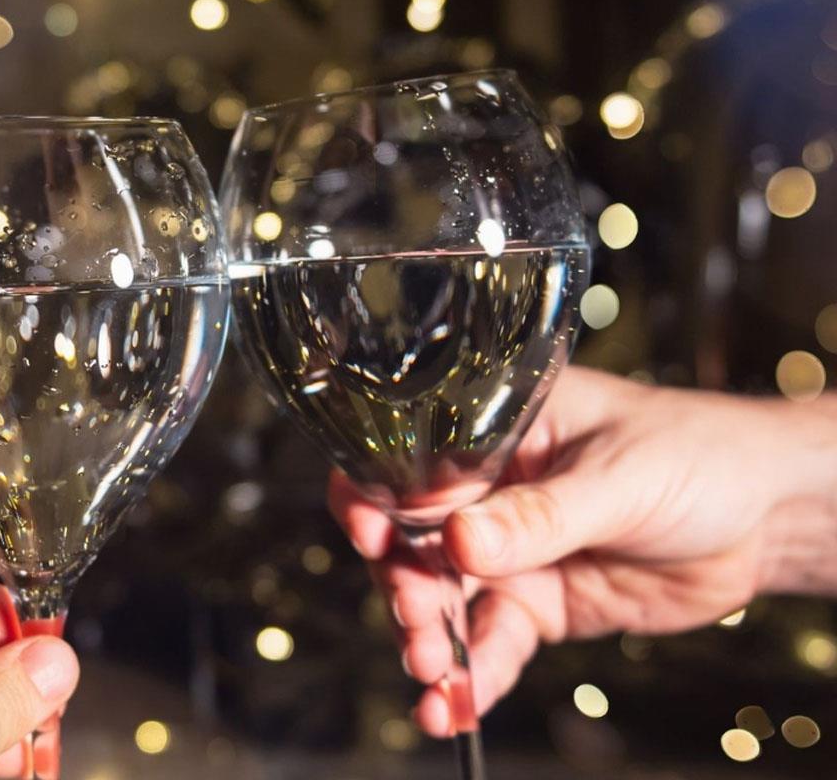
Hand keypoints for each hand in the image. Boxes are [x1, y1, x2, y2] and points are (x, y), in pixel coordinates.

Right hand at [329, 367, 836, 736]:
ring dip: (429, 638)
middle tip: (415, 618)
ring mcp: (510, 552)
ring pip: (444, 600)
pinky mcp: (536, 605)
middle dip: (405, 583)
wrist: (765, 519)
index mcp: (498, 432)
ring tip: (431, 671)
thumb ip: (540, 516)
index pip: (413, 458)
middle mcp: (490, 492)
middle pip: (414, 540)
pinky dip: (470, 679)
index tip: (373, 533)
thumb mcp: (619, 477)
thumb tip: (461, 540)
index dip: (379, 495)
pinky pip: (491, 644)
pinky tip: (453, 706)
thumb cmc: (698, 456)